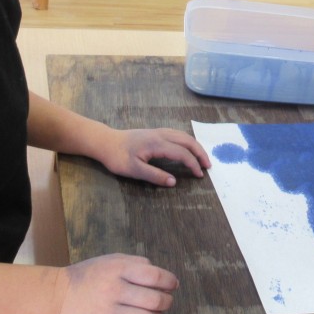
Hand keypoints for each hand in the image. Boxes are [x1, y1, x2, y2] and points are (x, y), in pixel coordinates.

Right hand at [58, 254, 177, 313]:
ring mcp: (108, 311)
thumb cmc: (89, 274)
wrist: (59, 294)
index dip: (170, 281)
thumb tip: (160, 275)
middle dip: (166, 302)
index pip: (155, 275)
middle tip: (164, 301)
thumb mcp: (112, 259)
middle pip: (155, 300)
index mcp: (119, 269)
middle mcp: (115, 289)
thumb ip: (136, 263)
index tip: (172, 285)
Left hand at [94, 127, 209, 185]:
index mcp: (157, 144)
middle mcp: (161, 134)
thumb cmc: (117, 157)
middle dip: (200, 153)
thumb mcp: (134, 170)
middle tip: (208, 166)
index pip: (182, 153)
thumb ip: (155, 176)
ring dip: (195, 146)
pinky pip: (177, 134)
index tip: (200, 175)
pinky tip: (188, 148)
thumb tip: (174, 182)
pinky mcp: (155, 132)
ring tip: (202, 158)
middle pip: (187, 140)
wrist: (105, 142)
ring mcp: (158, 131)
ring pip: (183, 135)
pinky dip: (187, 141)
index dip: (193, 164)